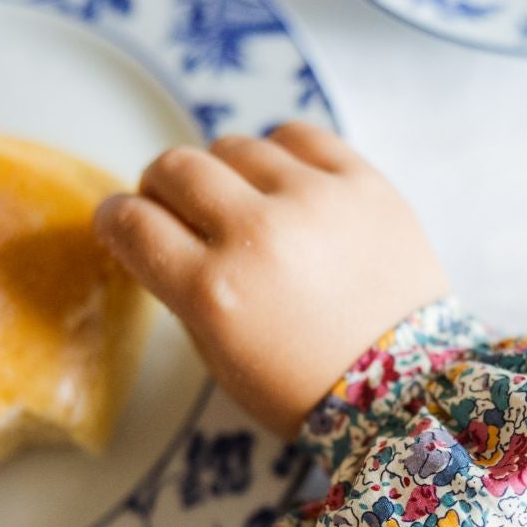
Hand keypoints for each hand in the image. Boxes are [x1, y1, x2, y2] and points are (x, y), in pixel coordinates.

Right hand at [95, 124, 448, 436]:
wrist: (410, 389)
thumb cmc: (307, 389)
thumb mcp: (222, 359)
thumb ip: (184, 292)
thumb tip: (158, 238)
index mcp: (213, 291)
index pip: (132, 223)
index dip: (116, 217)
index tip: (122, 220)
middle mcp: (257, 235)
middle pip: (176, 168)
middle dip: (162, 187)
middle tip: (176, 208)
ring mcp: (314, 201)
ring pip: (233, 146)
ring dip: (224, 172)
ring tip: (242, 201)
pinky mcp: (363, 182)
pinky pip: (298, 136)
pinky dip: (279, 155)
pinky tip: (284, 182)